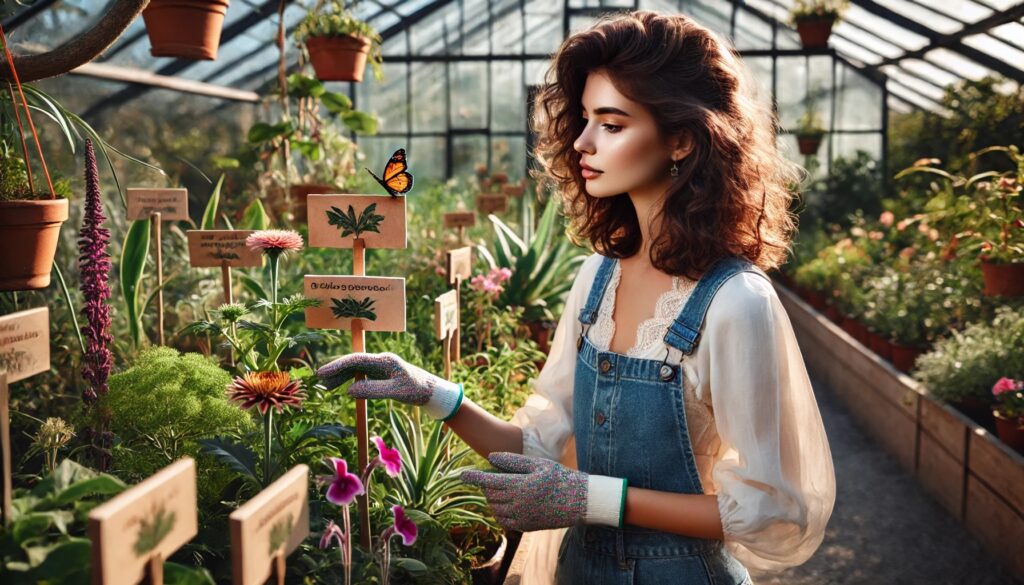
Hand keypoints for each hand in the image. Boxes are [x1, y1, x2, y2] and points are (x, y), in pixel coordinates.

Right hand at [316, 352, 463, 419]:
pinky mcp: (381, 374)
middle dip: (336, 370)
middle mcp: (381, 360)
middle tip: (319, 380)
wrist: (431, 391)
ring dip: (341, 376)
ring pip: (356, 369)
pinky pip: (361, 375)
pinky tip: (341, 387)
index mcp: (384, 361)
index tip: (322, 373)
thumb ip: (372, 391)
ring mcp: (380, 366)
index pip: (356, 360)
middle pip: (353, 363)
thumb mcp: (396, 392)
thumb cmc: (416, 391)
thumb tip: (349, 390)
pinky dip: (350, 380)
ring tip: (326, 386)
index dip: (337, 365)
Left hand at [461, 452, 624, 531]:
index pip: (489, 481)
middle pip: (491, 494)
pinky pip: (504, 520)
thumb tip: (490, 458)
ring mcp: (522, 517)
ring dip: (492, 498)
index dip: (474, 478)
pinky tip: (506, 502)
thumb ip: (513, 462)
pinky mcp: (526, 526)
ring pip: (495, 508)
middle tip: (494, 476)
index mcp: (521, 485)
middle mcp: (519, 504)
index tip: (461, 475)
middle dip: (487, 485)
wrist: (580, 502)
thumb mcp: (538, 464)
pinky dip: (499, 511)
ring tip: (501, 488)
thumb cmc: (560, 477)